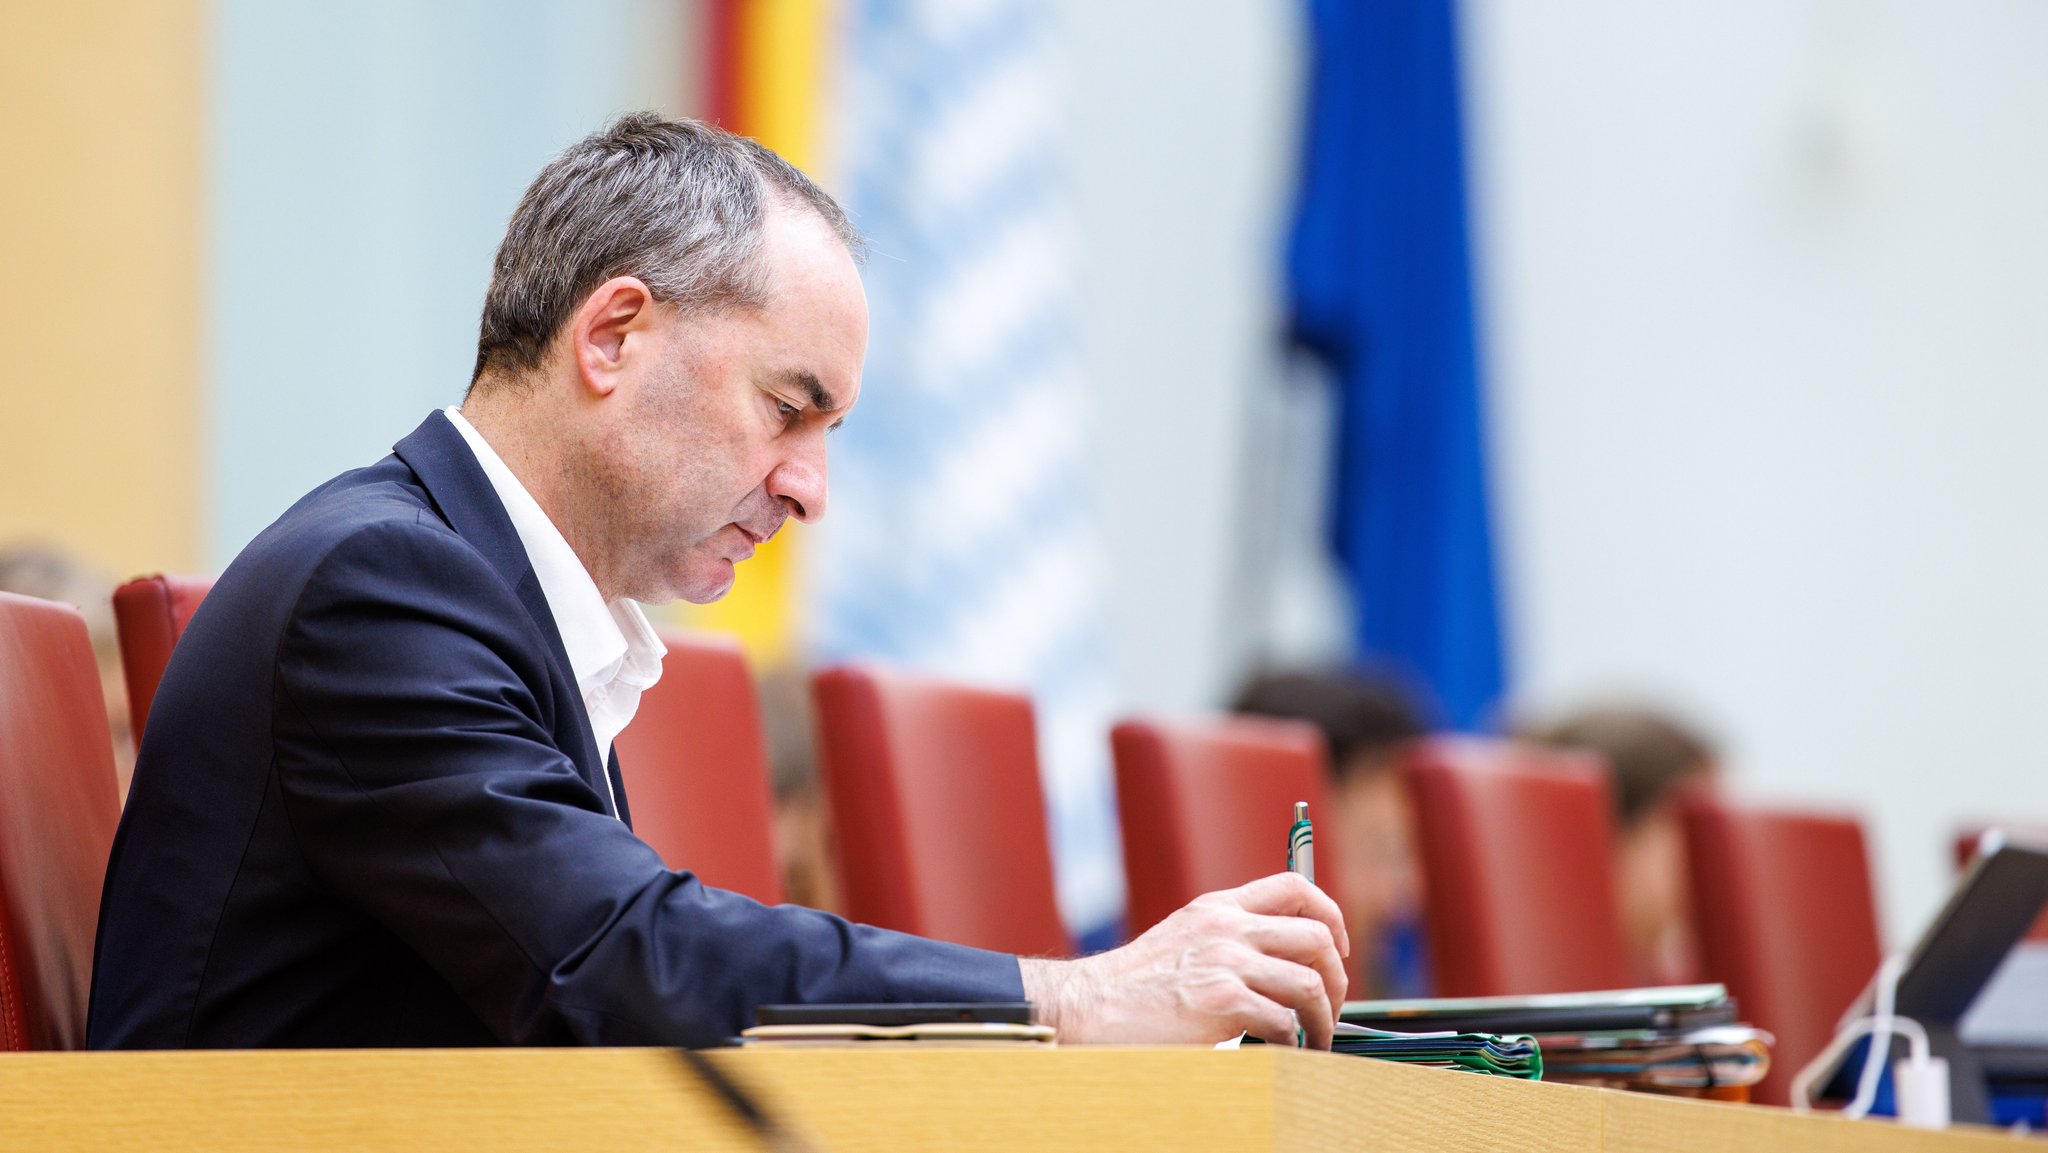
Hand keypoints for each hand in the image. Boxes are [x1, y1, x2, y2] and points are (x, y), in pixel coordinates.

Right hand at [1021, 872, 1347, 1048]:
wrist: (1087, 1006)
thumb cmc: (1134, 986)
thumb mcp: (1184, 938)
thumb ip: (1228, 938)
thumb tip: (1283, 963)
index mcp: (1219, 907)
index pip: (1295, 888)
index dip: (1330, 916)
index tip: (1335, 948)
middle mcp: (1227, 927)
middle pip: (1316, 937)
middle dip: (1337, 978)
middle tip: (1330, 1008)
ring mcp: (1225, 961)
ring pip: (1310, 984)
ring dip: (1323, 1019)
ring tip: (1316, 1040)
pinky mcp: (1221, 1001)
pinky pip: (1284, 1021)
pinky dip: (1293, 1042)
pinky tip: (1283, 1052)